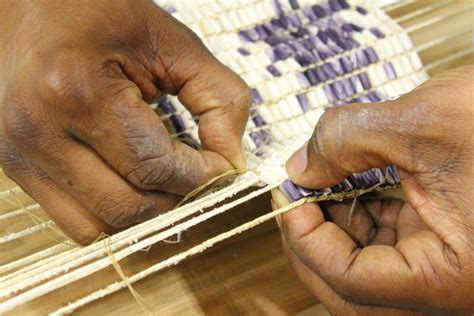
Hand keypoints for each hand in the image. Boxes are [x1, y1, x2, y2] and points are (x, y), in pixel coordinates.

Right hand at [0, 0, 249, 243]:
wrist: (24, 4)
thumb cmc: (98, 13)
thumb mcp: (170, 41)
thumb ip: (219, 98)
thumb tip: (233, 162)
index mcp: (78, 91)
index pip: (155, 168)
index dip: (203, 177)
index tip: (223, 166)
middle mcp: (38, 132)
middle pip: (129, 207)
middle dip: (177, 197)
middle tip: (197, 172)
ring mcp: (19, 154)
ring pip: (101, 226)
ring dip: (145, 211)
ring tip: (162, 175)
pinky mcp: (14, 166)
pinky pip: (74, 221)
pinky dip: (112, 211)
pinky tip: (128, 178)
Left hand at [272, 66, 473, 313]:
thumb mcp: (426, 121)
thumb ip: (347, 139)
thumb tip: (300, 166)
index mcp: (454, 280)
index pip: (349, 281)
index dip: (304, 238)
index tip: (288, 197)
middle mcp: (454, 291)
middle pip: (352, 289)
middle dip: (315, 239)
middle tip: (299, 195)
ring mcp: (451, 273)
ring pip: (369, 271)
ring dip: (338, 227)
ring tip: (328, 181)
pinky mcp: (451, 252)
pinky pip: (392, 250)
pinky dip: (365, 219)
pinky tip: (358, 184)